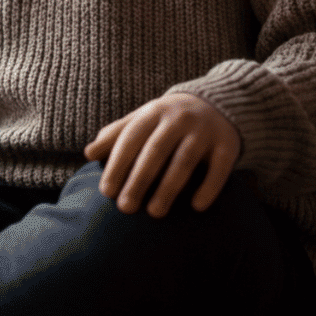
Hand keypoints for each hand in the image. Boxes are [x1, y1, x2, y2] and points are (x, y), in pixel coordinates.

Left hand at [83, 92, 240, 216]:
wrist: (217, 103)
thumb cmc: (168, 120)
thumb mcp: (143, 119)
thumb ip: (116, 135)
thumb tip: (88, 153)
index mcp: (153, 112)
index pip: (131, 139)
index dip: (117, 165)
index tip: (106, 192)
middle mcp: (179, 118)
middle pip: (156, 151)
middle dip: (139, 180)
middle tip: (126, 208)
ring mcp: (204, 131)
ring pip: (185, 160)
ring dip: (169, 188)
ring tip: (155, 213)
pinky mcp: (227, 144)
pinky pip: (219, 167)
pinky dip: (209, 187)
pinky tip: (196, 207)